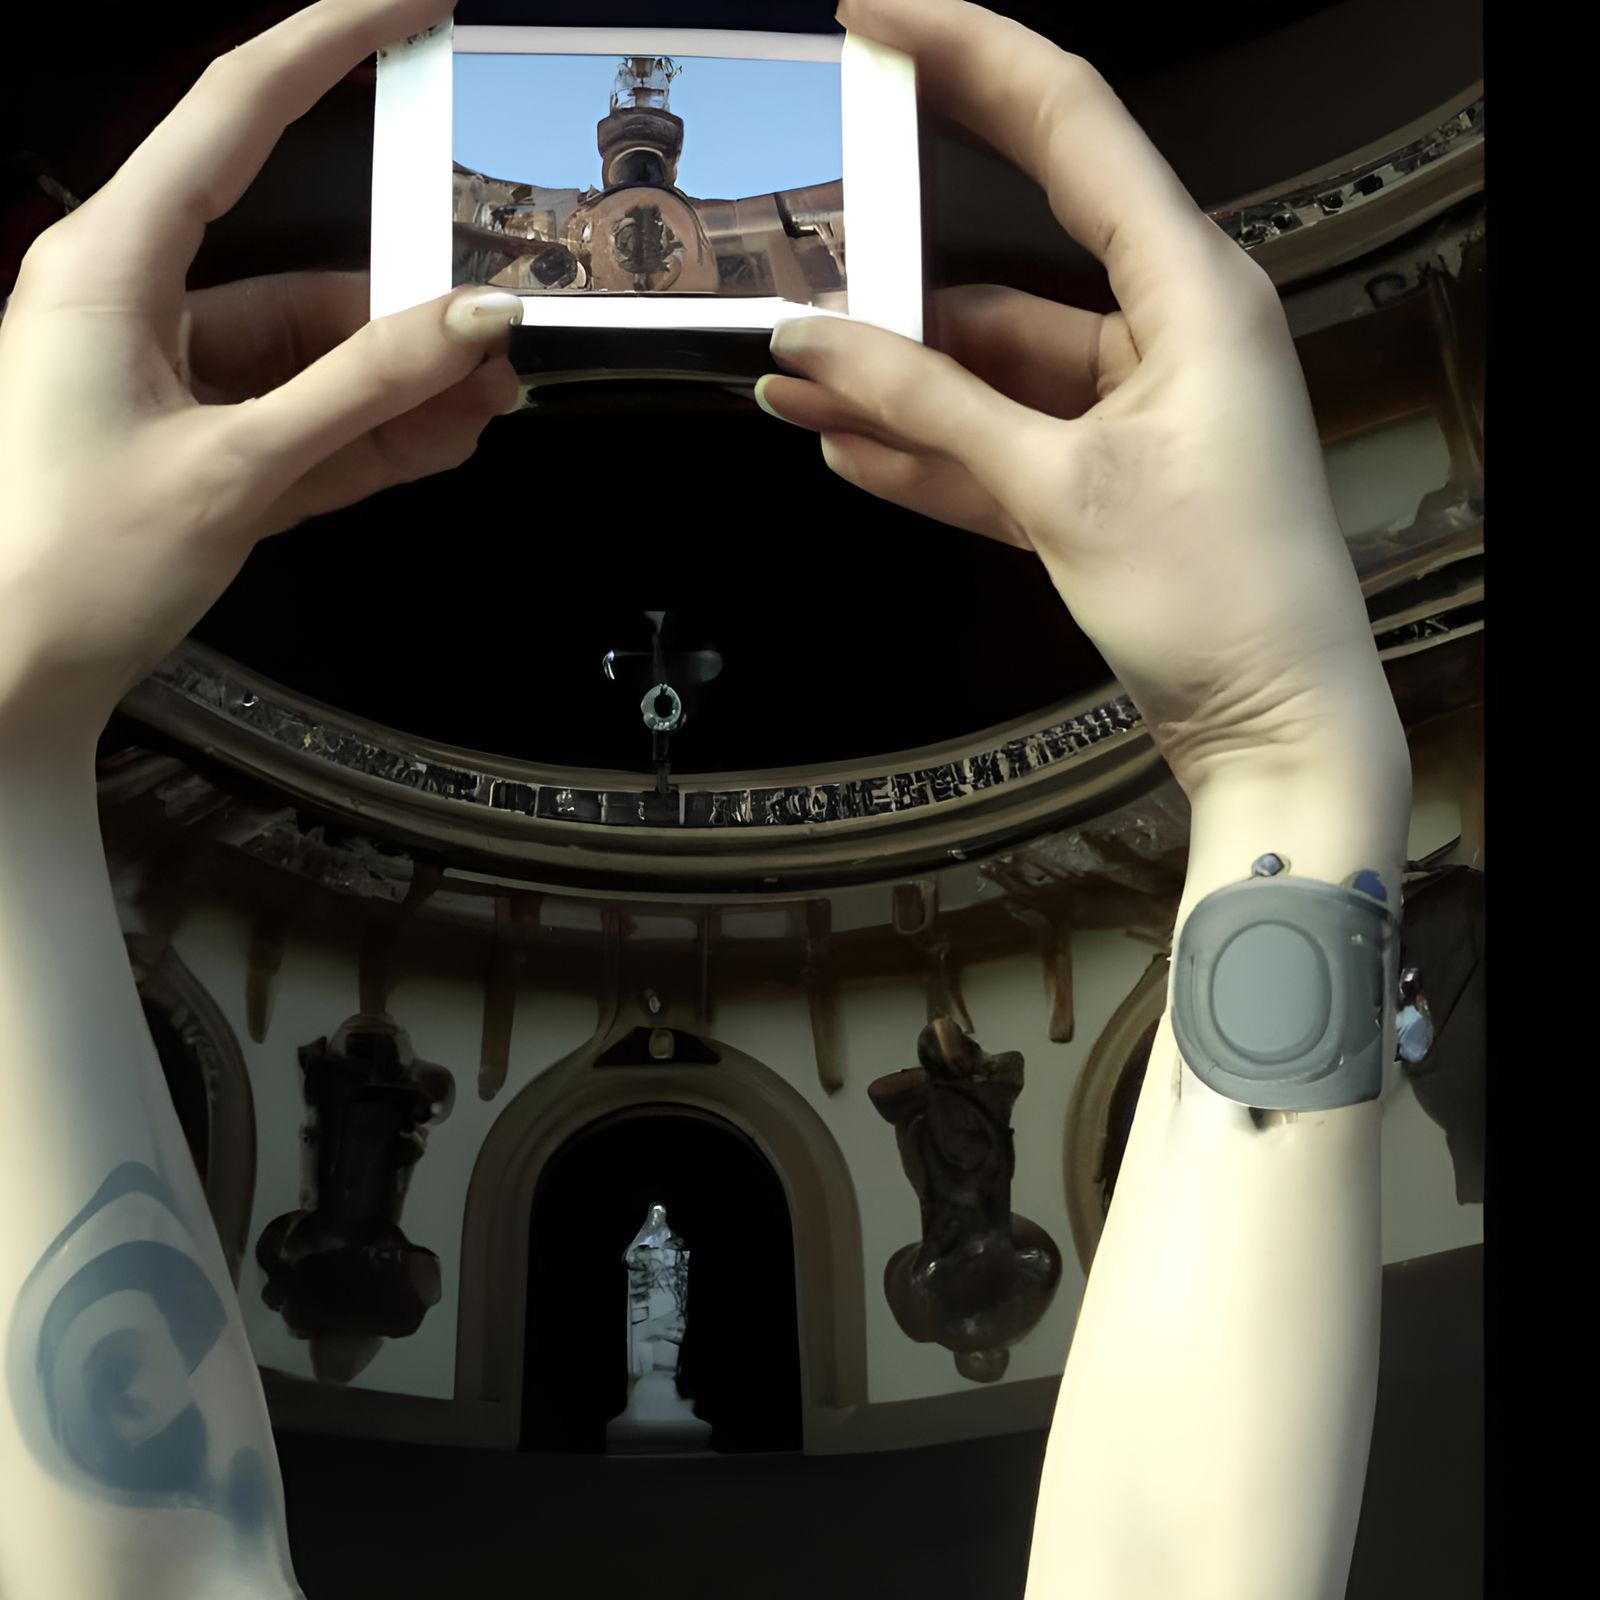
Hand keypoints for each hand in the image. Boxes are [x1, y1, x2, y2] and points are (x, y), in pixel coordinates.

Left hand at [0, 0, 519, 754]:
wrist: (10, 680)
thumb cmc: (66, 565)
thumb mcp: (239, 469)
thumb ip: (367, 392)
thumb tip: (476, 326)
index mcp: (111, 267)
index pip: (233, 115)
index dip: (328, 46)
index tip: (410, 7)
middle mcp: (138, 304)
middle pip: (304, 264)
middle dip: (408, 301)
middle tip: (498, 327)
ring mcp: (172, 377)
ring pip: (315, 352)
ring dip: (403, 383)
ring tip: (486, 407)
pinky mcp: (199, 441)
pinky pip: (304, 415)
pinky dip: (370, 431)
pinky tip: (440, 440)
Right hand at [760, 0, 1404, 798]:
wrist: (1274, 727)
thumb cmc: (1224, 598)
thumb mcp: (1062, 488)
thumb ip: (930, 406)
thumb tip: (816, 347)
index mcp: (1190, 287)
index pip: (1069, 122)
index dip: (966, 54)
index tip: (872, 21)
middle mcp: (1164, 333)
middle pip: (1003, 268)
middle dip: (893, 285)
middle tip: (800, 282)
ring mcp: (1131, 411)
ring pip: (989, 372)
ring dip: (895, 388)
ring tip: (794, 393)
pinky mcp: (1105, 482)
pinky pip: (1000, 444)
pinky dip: (932, 450)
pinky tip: (851, 450)